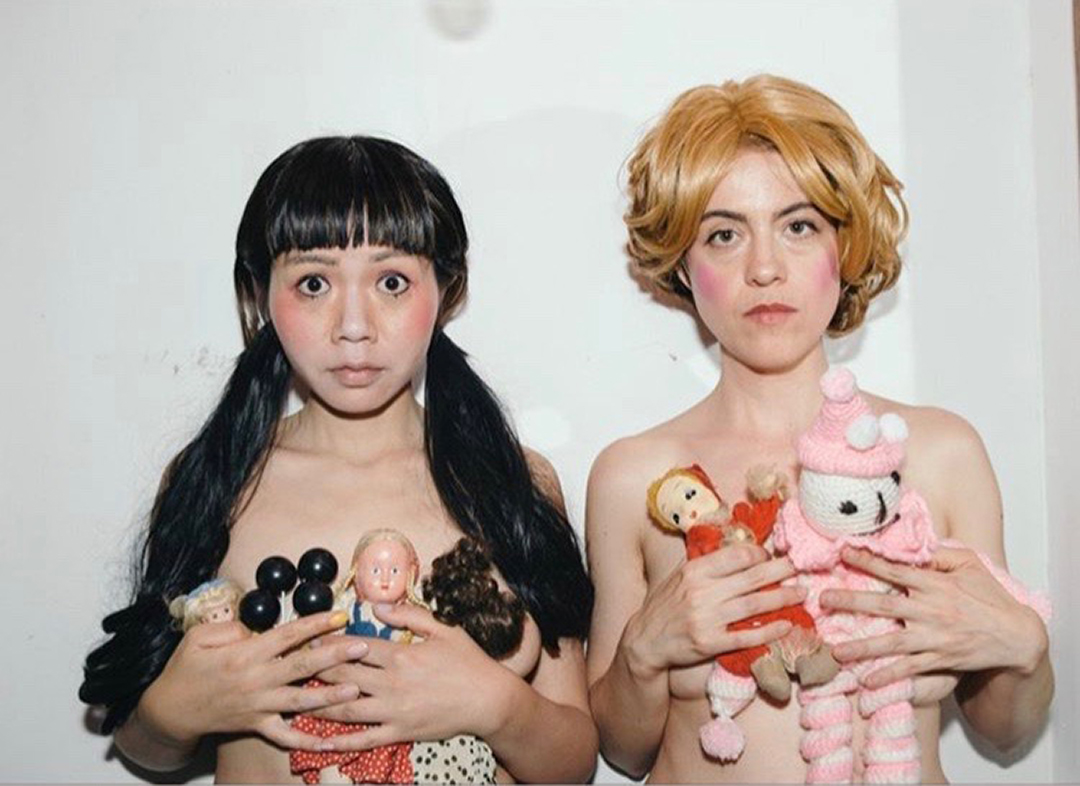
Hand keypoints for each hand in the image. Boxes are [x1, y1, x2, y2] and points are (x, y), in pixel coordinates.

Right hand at [138, 610, 367, 749]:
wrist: (170, 711)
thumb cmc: (186, 669)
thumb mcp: (200, 637)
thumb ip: (232, 628)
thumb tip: (259, 629)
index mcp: (246, 654)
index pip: (288, 634)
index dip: (315, 623)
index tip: (340, 613)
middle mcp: (257, 680)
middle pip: (302, 666)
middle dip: (334, 655)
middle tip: (362, 646)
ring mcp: (258, 706)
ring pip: (300, 701)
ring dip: (330, 695)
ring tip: (356, 688)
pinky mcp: (256, 726)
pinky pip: (285, 736)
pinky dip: (307, 741)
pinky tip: (331, 743)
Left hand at [307, 604, 516, 748]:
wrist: (489, 700)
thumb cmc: (468, 661)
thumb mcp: (443, 629)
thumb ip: (409, 615)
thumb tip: (377, 605)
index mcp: (400, 654)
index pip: (354, 646)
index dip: (328, 642)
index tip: (310, 638)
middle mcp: (391, 683)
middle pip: (342, 675)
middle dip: (314, 668)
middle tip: (295, 664)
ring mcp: (393, 710)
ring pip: (345, 707)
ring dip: (318, 702)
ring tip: (296, 698)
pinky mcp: (399, 732)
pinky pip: (363, 739)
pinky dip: (339, 741)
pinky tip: (319, 741)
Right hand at [622, 544, 803, 678]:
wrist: (644, 641)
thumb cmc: (665, 604)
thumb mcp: (679, 575)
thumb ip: (706, 561)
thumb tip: (738, 545)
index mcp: (695, 570)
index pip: (737, 555)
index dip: (760, 554)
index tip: (770, 557)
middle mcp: (701, 592)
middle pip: (752, 578)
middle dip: (780, 572)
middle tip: (799, 568)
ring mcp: (706, 619)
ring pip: (754, 605)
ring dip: (782, 599)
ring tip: (800, 593)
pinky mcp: (710, 643)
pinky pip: (747, 636)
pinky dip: (769, 631)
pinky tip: (786, 625)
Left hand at [821, 546, 1047, 689]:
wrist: (1017, 637)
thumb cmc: (990, 597)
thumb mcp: (970, 565)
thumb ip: (940, 553)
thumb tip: (912, 544)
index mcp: (935, 584)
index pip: (895, 569)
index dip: (868, 560)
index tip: (842, 552)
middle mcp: (931, 610)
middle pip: (884, 604)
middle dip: (851, 601)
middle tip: (823, 600)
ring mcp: (934, 638)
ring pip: (891, 643)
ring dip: (861, 647)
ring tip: (834, 650)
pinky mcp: (939, 661)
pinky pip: (909, 669)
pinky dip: (888, 676)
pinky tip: (866, 681)